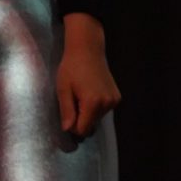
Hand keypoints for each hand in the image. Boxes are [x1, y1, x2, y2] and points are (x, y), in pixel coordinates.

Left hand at [56, 13, 122, 136]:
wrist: (88, 50)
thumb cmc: (71, 68)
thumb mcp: (63, 89)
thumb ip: (67, 111)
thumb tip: (67, 129)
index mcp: (92, 102)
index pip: (83, 129)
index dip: (72, 126)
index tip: (67, 114)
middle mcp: (107, 103)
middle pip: (91, 125)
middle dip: (81, 118)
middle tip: (74, 100)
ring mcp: (114, 100)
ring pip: (97, 118)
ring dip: (88, 112)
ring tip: (82, 94)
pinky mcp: (117, 97)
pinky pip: (104, 110)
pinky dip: (96, 107)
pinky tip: (91, 92)